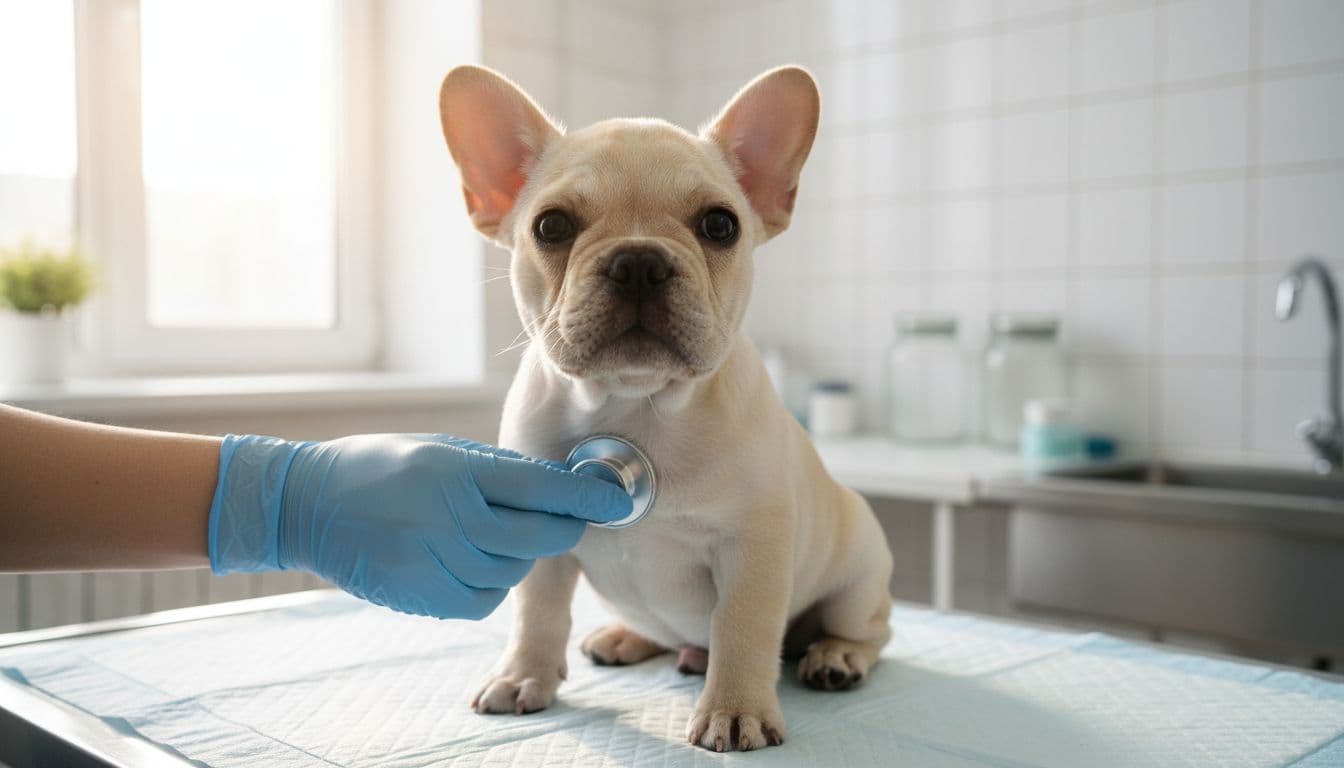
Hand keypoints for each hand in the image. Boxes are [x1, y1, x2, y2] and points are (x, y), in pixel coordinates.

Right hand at [208, 433, 631, 618]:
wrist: (306, 504)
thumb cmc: (382, 466)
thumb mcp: (440, 449)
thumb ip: (498, 471)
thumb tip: (563, 487)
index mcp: (454, 470)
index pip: (540, 486)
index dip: (586, 496)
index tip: (617, 500)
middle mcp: (446, 516)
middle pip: (537, 536)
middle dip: (561, 528)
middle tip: (565, 518)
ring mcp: (430, 560)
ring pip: (512, 571)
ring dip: (518, 556)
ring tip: (491, 533)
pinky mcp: (419, 595)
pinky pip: (481, 599)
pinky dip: (488, 584)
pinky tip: (468, 560)